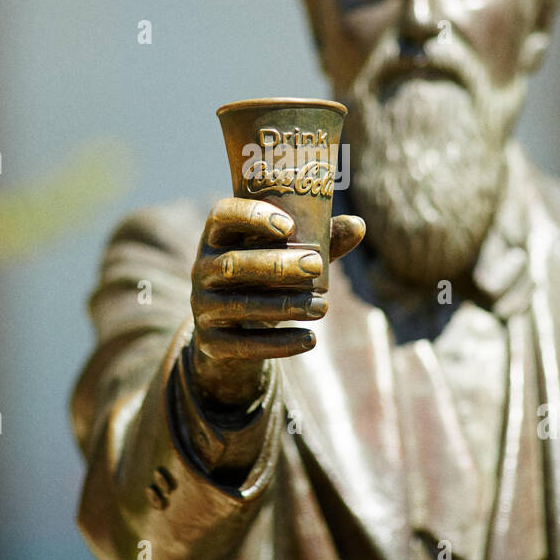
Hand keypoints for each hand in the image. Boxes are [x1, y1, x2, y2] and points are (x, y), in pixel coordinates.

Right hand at [189, 197, 364, 408]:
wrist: (235, 332)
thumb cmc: (266, 279)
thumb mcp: (287, 256)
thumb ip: (319, 240)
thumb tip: (358, 224)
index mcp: (218, 237)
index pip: (222, 214)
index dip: (252, 217)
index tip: (289, 226)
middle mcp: (201, 269)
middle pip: (233, 264)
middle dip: (277, 265)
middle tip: (315, 266)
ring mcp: (202, 306)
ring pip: (241, 305)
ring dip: (285, 305)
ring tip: (322, 308)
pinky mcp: (210, 342)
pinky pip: (244, 344)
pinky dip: (280, 343)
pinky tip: (310, 340)